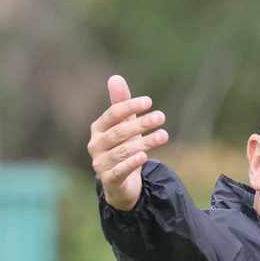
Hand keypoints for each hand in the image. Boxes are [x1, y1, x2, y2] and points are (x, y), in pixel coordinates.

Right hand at [89, 75, 169, 211]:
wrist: (121, 183)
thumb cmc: (122, 147)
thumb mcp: (124, 125)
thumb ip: (121, 104)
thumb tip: (115, 78)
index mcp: (98, 129)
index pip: (113, 114)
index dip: (129, 106)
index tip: (149, 102)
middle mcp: (96, 145)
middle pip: (119, 132)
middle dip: (141, 124)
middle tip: (161, 116)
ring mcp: (101, 163)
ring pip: (124, 151)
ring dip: (145, 142)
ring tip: (164, 135)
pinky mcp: (109, 180)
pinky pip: (120, 170)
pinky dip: (132, 163)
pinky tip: (144, 156)